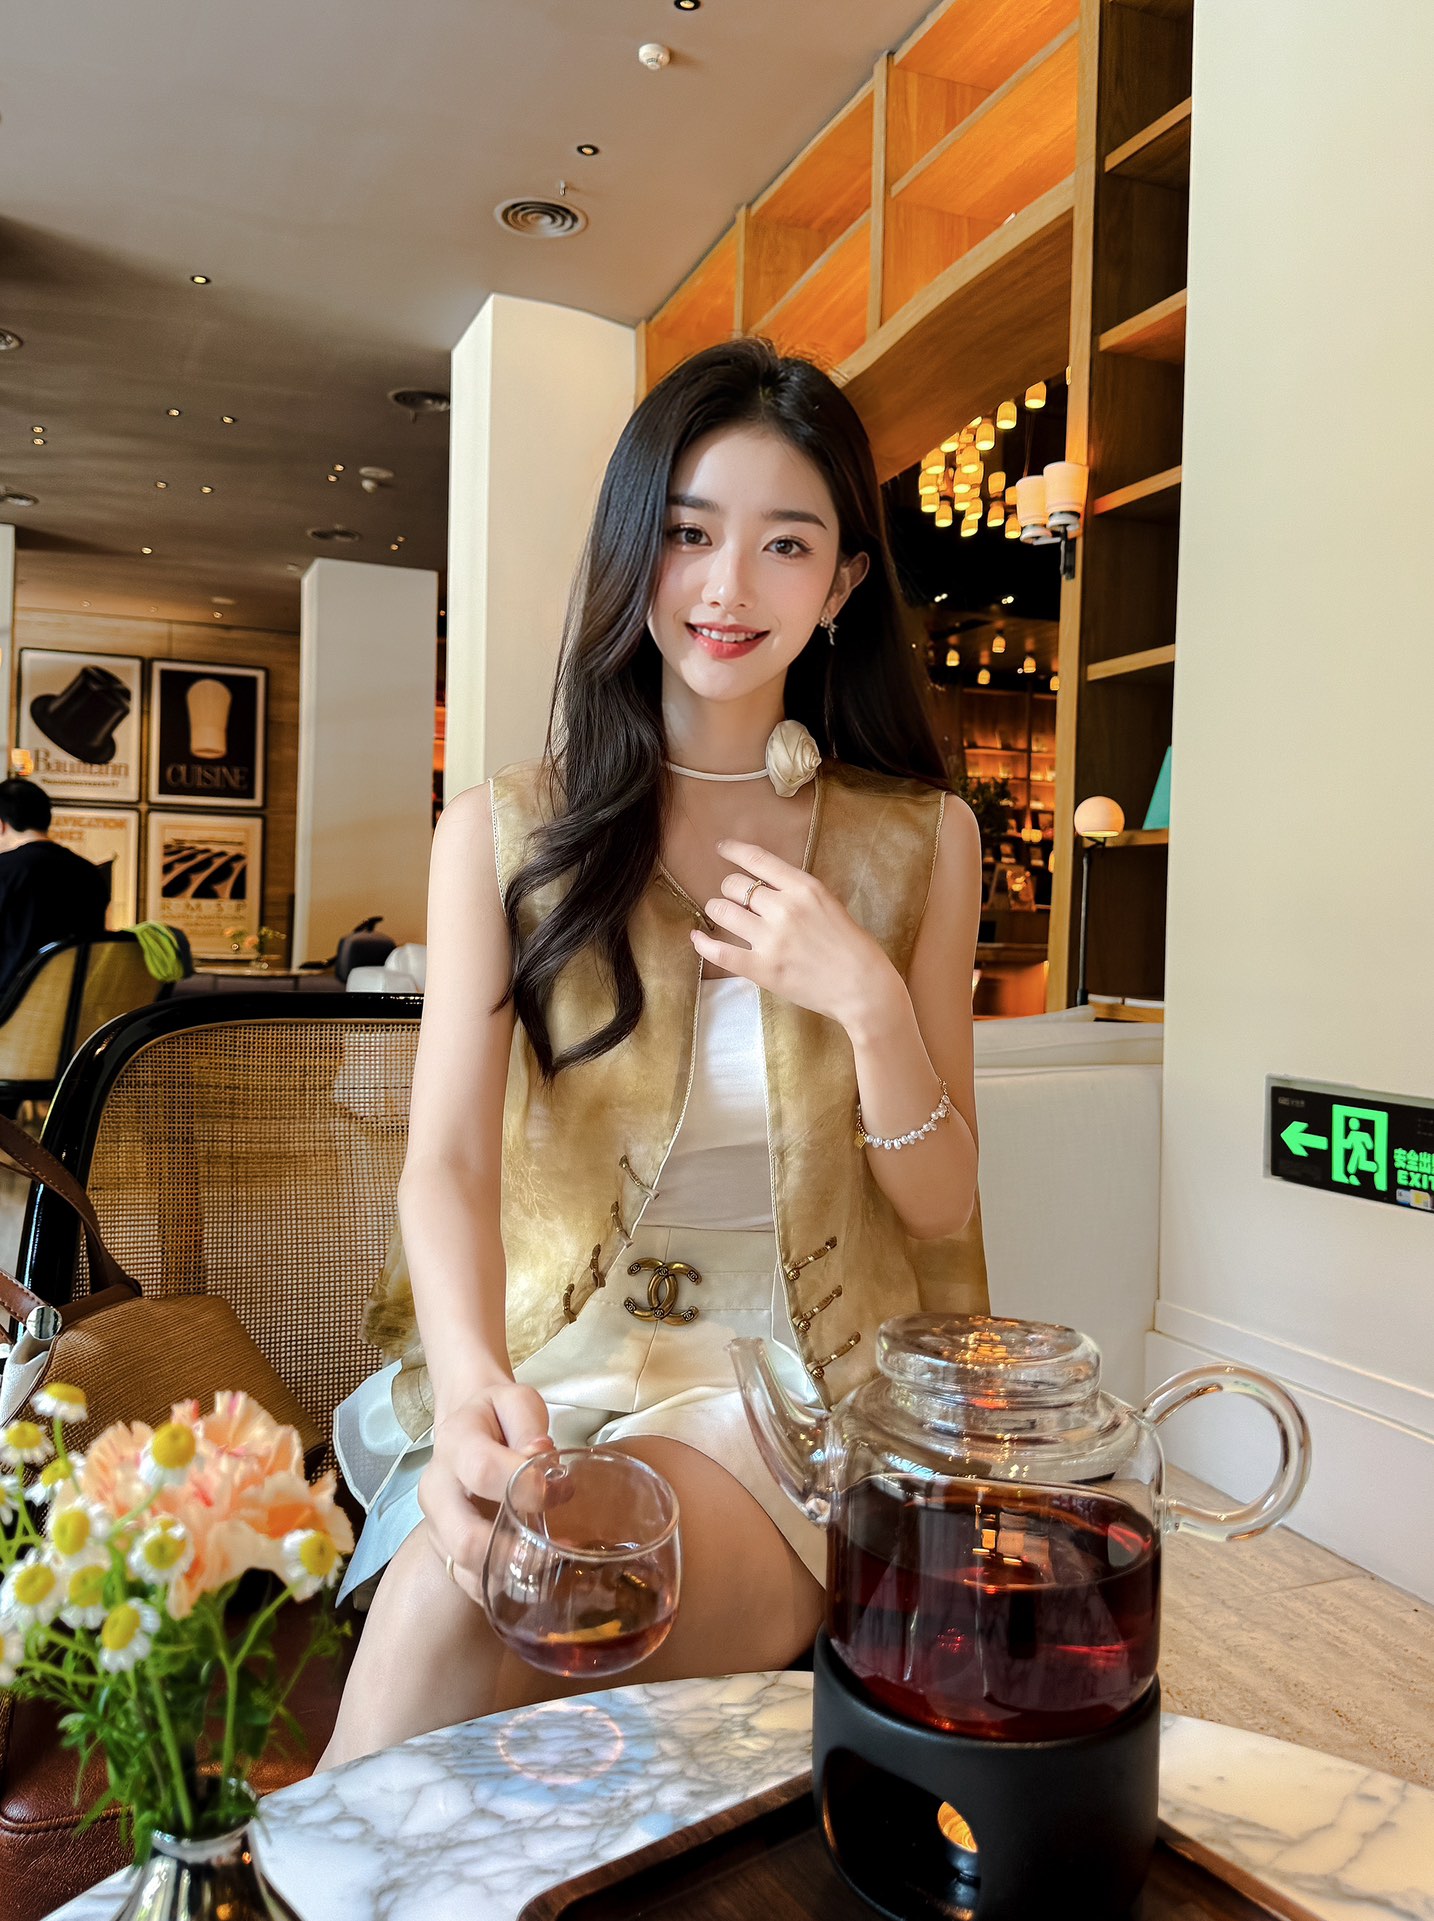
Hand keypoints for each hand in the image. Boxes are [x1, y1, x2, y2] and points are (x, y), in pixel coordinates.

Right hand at [418, 1381, 552, 1603]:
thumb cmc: (499, 1415)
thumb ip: (528, 1424)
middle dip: (511, 1552)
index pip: (482, 1469)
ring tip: (547, 1570)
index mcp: (455, 1442)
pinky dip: (495, 1589)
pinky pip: (464, 1581)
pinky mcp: (445, 1547)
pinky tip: (524, 1584)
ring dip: (506, 1576)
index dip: (524, 1487)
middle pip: (464, 1537)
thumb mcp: (516, 1401)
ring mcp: (436, 1523)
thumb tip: (539, 1458)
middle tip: (554, 1551)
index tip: (561, 1491)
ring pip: (463, 1566)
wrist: (469, 1425)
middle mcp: (437, 1487)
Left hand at [692, 838, 901, 1035]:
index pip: (758, 859)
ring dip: (717, 910)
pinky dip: (703, 943)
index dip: (734, 850)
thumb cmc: (852, 947)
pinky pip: (719, 951)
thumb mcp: (830, 904)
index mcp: (804, 888)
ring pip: (722, 911)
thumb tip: (766, 885)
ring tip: (723, 915)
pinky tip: (697, 937)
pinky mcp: (762, 969)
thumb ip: (798, 892)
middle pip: (735, 885)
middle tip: (735, 899)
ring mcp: (771, 939)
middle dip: (730, 890)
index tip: (721, 848)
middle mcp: (784, 908)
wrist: (863, 988)